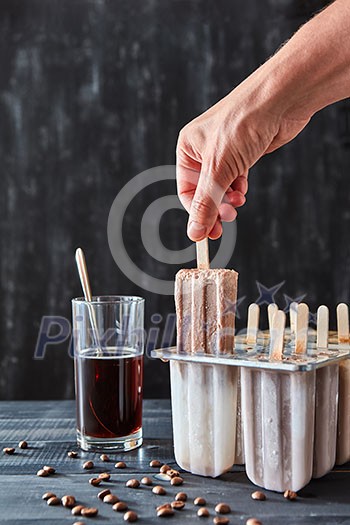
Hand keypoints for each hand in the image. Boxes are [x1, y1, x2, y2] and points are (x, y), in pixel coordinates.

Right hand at [176, 64, 309, 241]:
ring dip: (230, 198)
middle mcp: (203, 148)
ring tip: (239, 200)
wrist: (280, 100)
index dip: (198, 213)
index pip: (187, 190)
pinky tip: (244, 187)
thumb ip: (206, 204)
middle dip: (216, 206)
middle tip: (228, 220)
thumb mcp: (219, 170)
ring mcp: (225, 150)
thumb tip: (194, 233)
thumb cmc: (243, 124)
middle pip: (205, 189)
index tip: (210, 232)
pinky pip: (236, 177)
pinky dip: (240, 186)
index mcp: (188, 148)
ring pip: (222, 185)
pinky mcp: (244, 151)